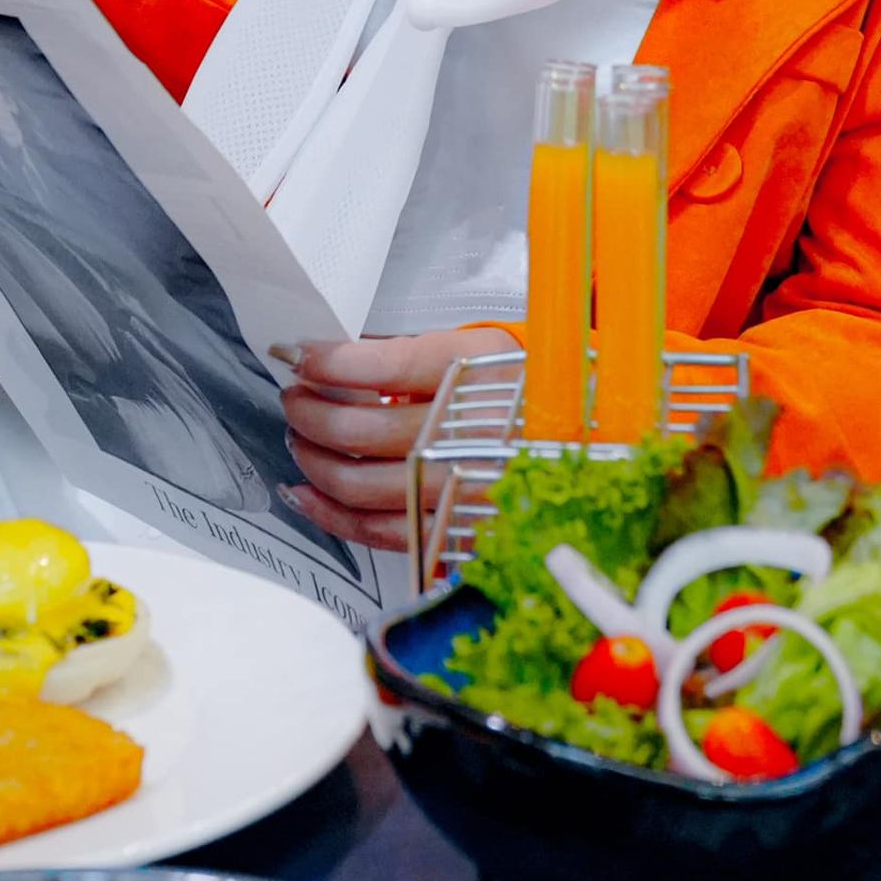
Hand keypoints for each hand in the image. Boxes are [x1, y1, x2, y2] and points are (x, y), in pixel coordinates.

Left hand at [275, 326, 519, 549]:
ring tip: (300, 438)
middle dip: (309, 413)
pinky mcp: (451, 531)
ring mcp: (458, 490)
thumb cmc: (532, 396)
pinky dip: (329, 512)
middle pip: (359, 431)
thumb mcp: (489, 349)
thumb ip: (419, 354)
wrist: (585, 449)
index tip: (295, 355)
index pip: (381, 366)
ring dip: (312, 460)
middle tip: (294, 399)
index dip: (327, 362)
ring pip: (357, 484)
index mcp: (477, 376)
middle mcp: (466, 436)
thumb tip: (344, 362)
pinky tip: (305, 492)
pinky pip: (375, 530)